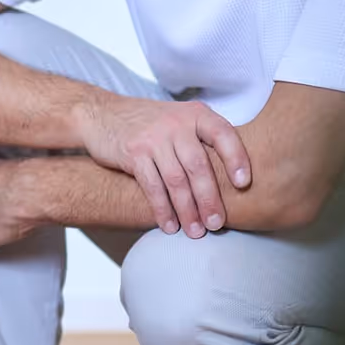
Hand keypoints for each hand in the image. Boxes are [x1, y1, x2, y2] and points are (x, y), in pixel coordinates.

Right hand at [79, 94, 249, 237]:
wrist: (101, 113)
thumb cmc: (147, 123)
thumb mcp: (178, 118)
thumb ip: (201, 138)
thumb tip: (231, 175)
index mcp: (194, 114)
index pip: (223, 135)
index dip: (236, 159)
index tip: (243, 184)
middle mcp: (176, 123)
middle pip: (198, 165)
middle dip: (209, 199)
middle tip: (216, 224)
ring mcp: (153, 138)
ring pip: (176, 180)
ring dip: (187, 210)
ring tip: (195, 231)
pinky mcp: (133, 153)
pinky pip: (152, 186)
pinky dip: (162, 209)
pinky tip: (168, 225)